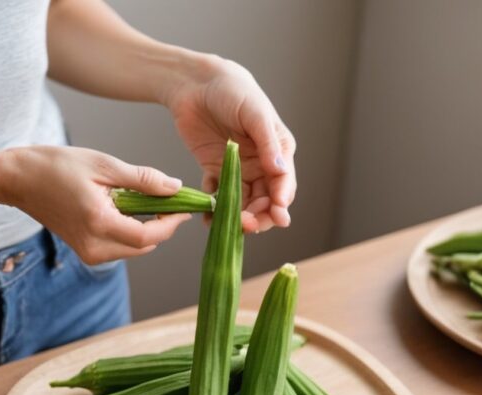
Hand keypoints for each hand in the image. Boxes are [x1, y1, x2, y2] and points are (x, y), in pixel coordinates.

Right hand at [0, 145, 190, 263]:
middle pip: (144, 245)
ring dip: (147, 228)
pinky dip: (130, 230)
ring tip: (148, 200)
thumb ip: (142, 179)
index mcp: (99, 224)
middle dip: (162, 226)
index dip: (171, 224)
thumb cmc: (56, 166)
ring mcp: (88, 253)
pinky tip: (127, 208)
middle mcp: (94, 246)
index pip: (148, 235)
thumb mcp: (103, 165)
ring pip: (133, 248)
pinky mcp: (85, 252)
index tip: (185, 208)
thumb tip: (175, 188)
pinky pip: (119, 246)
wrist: (18, 180)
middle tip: (172, 201)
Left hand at [162, 56, 296, 232]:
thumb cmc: (233, 91)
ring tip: (228, 224)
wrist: (197, 83)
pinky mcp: (215, 170)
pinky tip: (209, 219)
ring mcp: (238, 170)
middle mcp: (261, 164)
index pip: (284, 183)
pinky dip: (214, 209)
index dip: (281, 202)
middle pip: (265, 200)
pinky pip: (218, 195)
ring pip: (243, 202)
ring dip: (237, 216)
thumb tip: (280, 171)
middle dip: (259, 214)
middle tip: (247, 223)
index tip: (277, 215)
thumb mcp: (255, 114)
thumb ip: (268, 144)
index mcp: (278, 150)